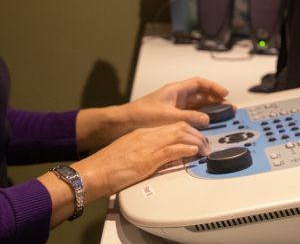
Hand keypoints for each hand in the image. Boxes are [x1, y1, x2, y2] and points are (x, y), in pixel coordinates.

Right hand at [74, 122, 208, 199]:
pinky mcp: (148, 159)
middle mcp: (146, 136)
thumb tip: (158, 159)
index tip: (195, 137)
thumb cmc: (106, 167)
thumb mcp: (128, 154)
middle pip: (178, 127)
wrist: (94, 172)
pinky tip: (193, 152)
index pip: (170, 126)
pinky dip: (185, 149)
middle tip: (205, 144)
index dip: (187, 131)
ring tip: (204, 149)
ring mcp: (147, 146)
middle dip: (196, 134)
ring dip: (196, 142)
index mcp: (141, 134)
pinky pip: (172, 150)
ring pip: (179, 136)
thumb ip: (144, 153)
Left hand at [75, 77, 228, 151]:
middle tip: (229, 108)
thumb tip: (206, 119)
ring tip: (222, 116)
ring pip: (196, 105)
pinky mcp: (170, 117)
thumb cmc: (142, 115)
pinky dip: (199, 118)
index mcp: (175, 90)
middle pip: (200, 95)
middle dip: (215, 100)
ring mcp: (173, 107)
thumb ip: (190, 117)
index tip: (225, 94)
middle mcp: (176, 97)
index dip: (213, 87)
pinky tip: (206, 125)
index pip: (199, 83)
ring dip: (209, 110)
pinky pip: (190, 115)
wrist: (124, 123)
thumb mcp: (170, 116)